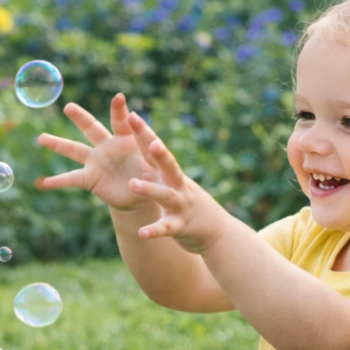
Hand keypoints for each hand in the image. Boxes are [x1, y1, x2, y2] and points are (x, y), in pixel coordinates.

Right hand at [35, 93, 160, 211]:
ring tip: (40, 138)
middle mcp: (107, 146)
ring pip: (74, 150)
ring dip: (57, 144)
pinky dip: (57, 181)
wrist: (139, 195)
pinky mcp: (90, 178)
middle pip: (91, 128)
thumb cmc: (150, 176)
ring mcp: (96, 161)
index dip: (120, 111)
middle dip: (80, 117)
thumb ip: (152, 157)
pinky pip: (71, 179)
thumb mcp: (155, 167)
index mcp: (125, 139)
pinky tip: (43, 183)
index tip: (119, 97)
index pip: (122, 122)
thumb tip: (154, 147)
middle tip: (69, 107)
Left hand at [126, 114, 230, 255]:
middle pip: (169, 165)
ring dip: (149, 189)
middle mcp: (178, 186)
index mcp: (172, 174)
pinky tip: (142, 233)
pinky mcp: (180, 226)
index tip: (132, 116)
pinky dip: (154, 230)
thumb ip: (160, 167)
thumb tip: (145, 144)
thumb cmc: (189, 204)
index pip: (157, 150)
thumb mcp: (175, 183)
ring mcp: (181, 206)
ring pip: (165, 195)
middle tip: (151, 141)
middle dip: (160, 153)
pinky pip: (166, 228)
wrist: (217, 233)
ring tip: (132, 184)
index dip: (146, 134)